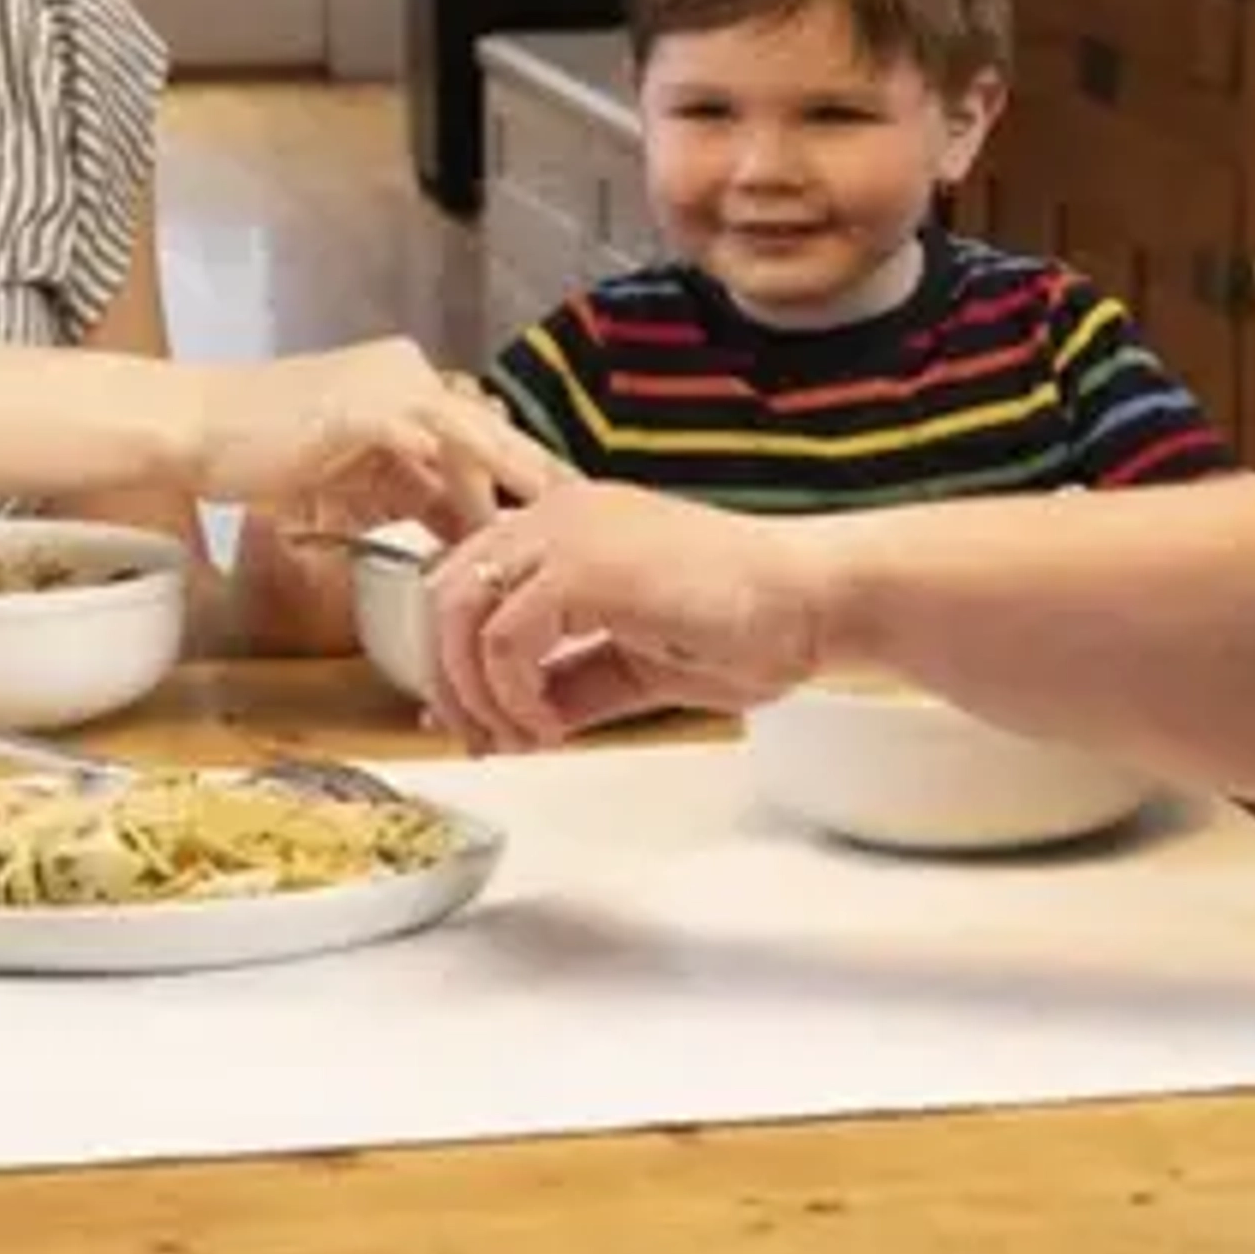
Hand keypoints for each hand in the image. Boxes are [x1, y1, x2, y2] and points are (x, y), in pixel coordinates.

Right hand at [189, 338, 557, 537]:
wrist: (198, 425)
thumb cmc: (267, 451)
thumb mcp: (356, 474)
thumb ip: (411, 489)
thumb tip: (464, 529)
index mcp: (407, 381)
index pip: (481, 431)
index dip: (525, 469)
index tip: (570, 502)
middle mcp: (406, 372)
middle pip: (487, 430)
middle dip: (536, 473)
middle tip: (586, 509)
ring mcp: (382, 384)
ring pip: (465, 432)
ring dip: (509, 474)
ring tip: (553, 507)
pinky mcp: (355, 407)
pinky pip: (412, 438)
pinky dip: (442, 469)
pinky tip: (475, 506)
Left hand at [426, 481, 831, 749]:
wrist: (812, 601)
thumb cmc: (748, 623)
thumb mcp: (636, 664)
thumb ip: (570, 682)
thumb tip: (513, 722)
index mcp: (568, 524)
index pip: (465, 578)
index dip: (450, 655)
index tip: (473, 719)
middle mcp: (556, 514)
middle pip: (442, 593)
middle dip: (448, 679)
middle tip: (482, 739)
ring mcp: (565, 532)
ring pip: (456, 613)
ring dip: (476, 693)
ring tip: (519, 739)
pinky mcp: (582, 567)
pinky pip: (503, 641)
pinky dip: (513, 696)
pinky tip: (551, 727)